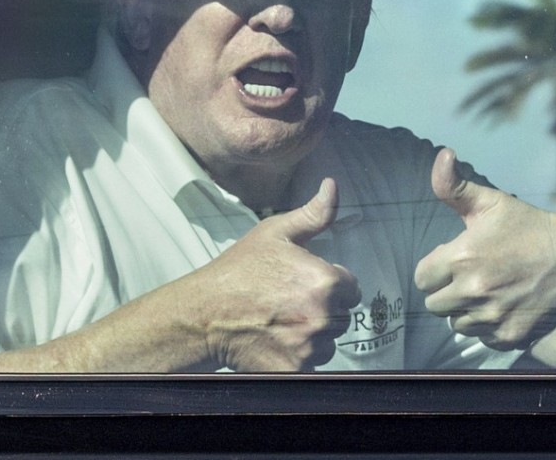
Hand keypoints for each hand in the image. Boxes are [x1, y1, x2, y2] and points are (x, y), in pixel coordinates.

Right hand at [196, 178, 361, 371]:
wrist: (205, 314)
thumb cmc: (239, 270)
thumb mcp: (275, 233)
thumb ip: (313, 214)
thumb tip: (332, 186)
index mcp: (325, 281)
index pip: (351, 288)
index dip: (329, 284)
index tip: (304, 284)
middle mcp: (324, 316)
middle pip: (343, 316)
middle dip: (323, 310)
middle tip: (289, 303)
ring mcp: (310, 346)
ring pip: (329, 342)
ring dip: (314, 335)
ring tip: (282, 322)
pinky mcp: (296, 369)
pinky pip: (313, 363)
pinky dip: (299, 356)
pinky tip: (277, 340)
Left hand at [414, 148, 555, 352]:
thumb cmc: (528, 226)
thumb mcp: (490, 201)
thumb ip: (454, 185)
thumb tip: (442, 154)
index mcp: (462, 257)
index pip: (422, 278)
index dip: (434, 269)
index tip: (453, 260)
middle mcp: (474, 290)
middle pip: (434, 304)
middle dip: (446, 291)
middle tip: (469, 276)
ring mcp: (492, 315)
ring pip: (456, 323)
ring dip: (465, 310)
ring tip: (487, 290)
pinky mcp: (509, 335)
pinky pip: (481, 337)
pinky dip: (487, 326)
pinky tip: (503, 304)